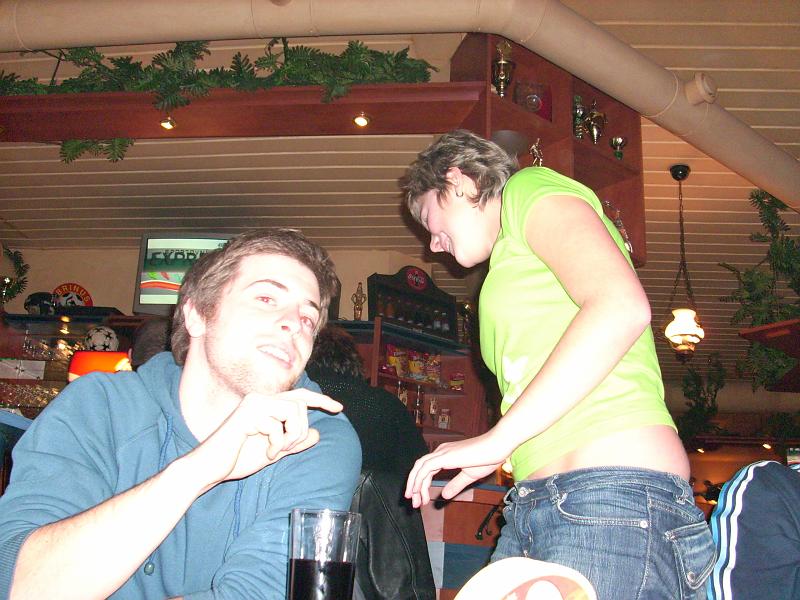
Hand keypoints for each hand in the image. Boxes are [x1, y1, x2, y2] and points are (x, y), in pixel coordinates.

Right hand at [190, 389, 341, 489]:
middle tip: (287, 449)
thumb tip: (317, 434)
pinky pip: (278, 426)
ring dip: (291, 436)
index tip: (338, 408)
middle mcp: (260, 399)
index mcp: (266, 405)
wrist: (209, 468)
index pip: (299, 396)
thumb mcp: (273, 451)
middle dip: (300, 429)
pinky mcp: (248, 413)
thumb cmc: (237, 458)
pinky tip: (266, 453)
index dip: (321, 399)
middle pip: (300, 404)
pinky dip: (277, 444)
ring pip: (293, 412)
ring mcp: (254, 403)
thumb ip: (293, 443)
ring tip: (276, 451)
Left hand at [404, 432, 508, 507]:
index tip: (422, 500)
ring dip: (415, 485)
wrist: (498, 446)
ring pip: (420, 468)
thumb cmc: (488, 457)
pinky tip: (418, 491)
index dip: (421, 485)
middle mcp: (441, 451)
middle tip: (414, 503)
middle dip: (414, 486)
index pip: (426, 469)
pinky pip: (426, 468)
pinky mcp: (445, 456)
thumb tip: (444, 495)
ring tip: (415, 501)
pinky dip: (419, 480)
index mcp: (446, 454)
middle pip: (420, 468)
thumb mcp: (469, 475)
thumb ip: (455, 484)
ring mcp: (442, 452)